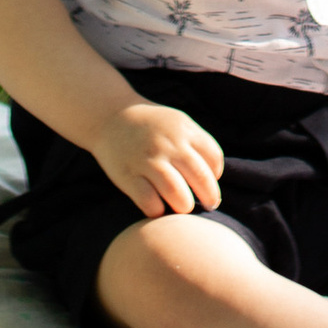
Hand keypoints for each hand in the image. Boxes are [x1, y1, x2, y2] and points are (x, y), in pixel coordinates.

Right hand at [90, 101, 225, 216]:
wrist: (111, 117)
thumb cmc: (151, 126)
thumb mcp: (177, 123)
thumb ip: (196, 144)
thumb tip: (216, 177)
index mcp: (183, 129)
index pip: (213, 158)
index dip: (216, 175)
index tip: (210, 182)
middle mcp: (168, 144)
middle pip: (200, 177)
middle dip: (210, 196)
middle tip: (209, 204)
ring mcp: (148, 160)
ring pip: (177, 194)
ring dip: (185, 206)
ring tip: (184, 206)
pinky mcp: (129, 176)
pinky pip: (150, 203)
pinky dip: (158, 211)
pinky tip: (158, 207)